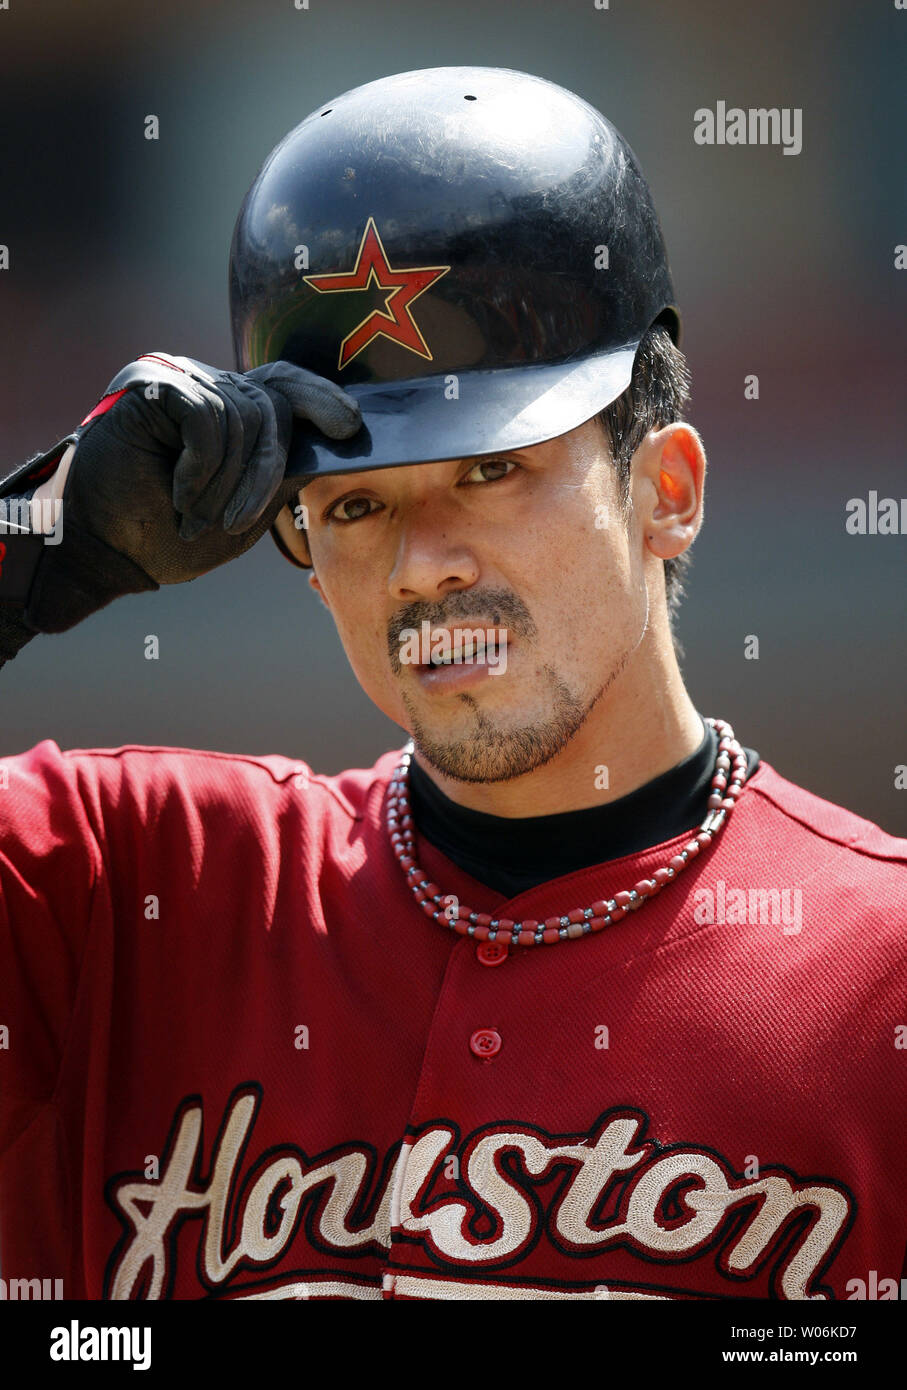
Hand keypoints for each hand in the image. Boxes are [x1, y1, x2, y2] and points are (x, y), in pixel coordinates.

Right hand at [62, 352, 359, 585]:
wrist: (103, 548)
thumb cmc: (167, 535)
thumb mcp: (243, 513)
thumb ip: (282, 479)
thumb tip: (328, 449)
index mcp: (230, 410)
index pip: (285, 387)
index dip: (321, 400)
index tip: (350, 427)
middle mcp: (208, 385)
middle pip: (273, 404)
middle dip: (266, 469)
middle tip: (237, 519)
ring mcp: (180, 377)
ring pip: (243, 418)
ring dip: (224, 483)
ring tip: (193, 515)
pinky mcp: (154, 381)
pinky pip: (208, 418)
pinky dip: (200, 467)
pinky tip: (177, 493)